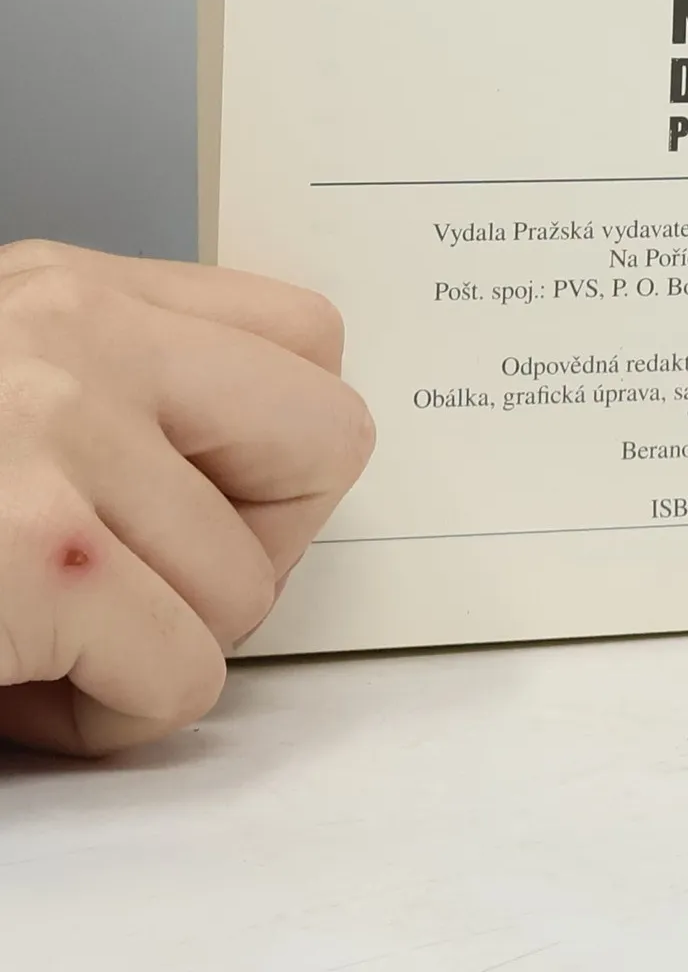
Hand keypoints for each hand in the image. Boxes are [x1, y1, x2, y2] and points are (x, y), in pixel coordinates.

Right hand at [0, 241, 372, 756]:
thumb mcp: (6, 390)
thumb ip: (126, 394)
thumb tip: (249, 463)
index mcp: (72, 292)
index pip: (305, 336)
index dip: (280, 450)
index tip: (199, 503)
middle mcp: (77, 335)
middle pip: (331, 439)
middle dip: (256, 545)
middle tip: (143, 584)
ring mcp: (58, 432)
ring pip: (249, 587)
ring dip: (154, 651)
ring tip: (40, 641)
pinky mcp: (36, 554)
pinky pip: (182, 678)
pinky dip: (106, 719)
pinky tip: (14, 690)